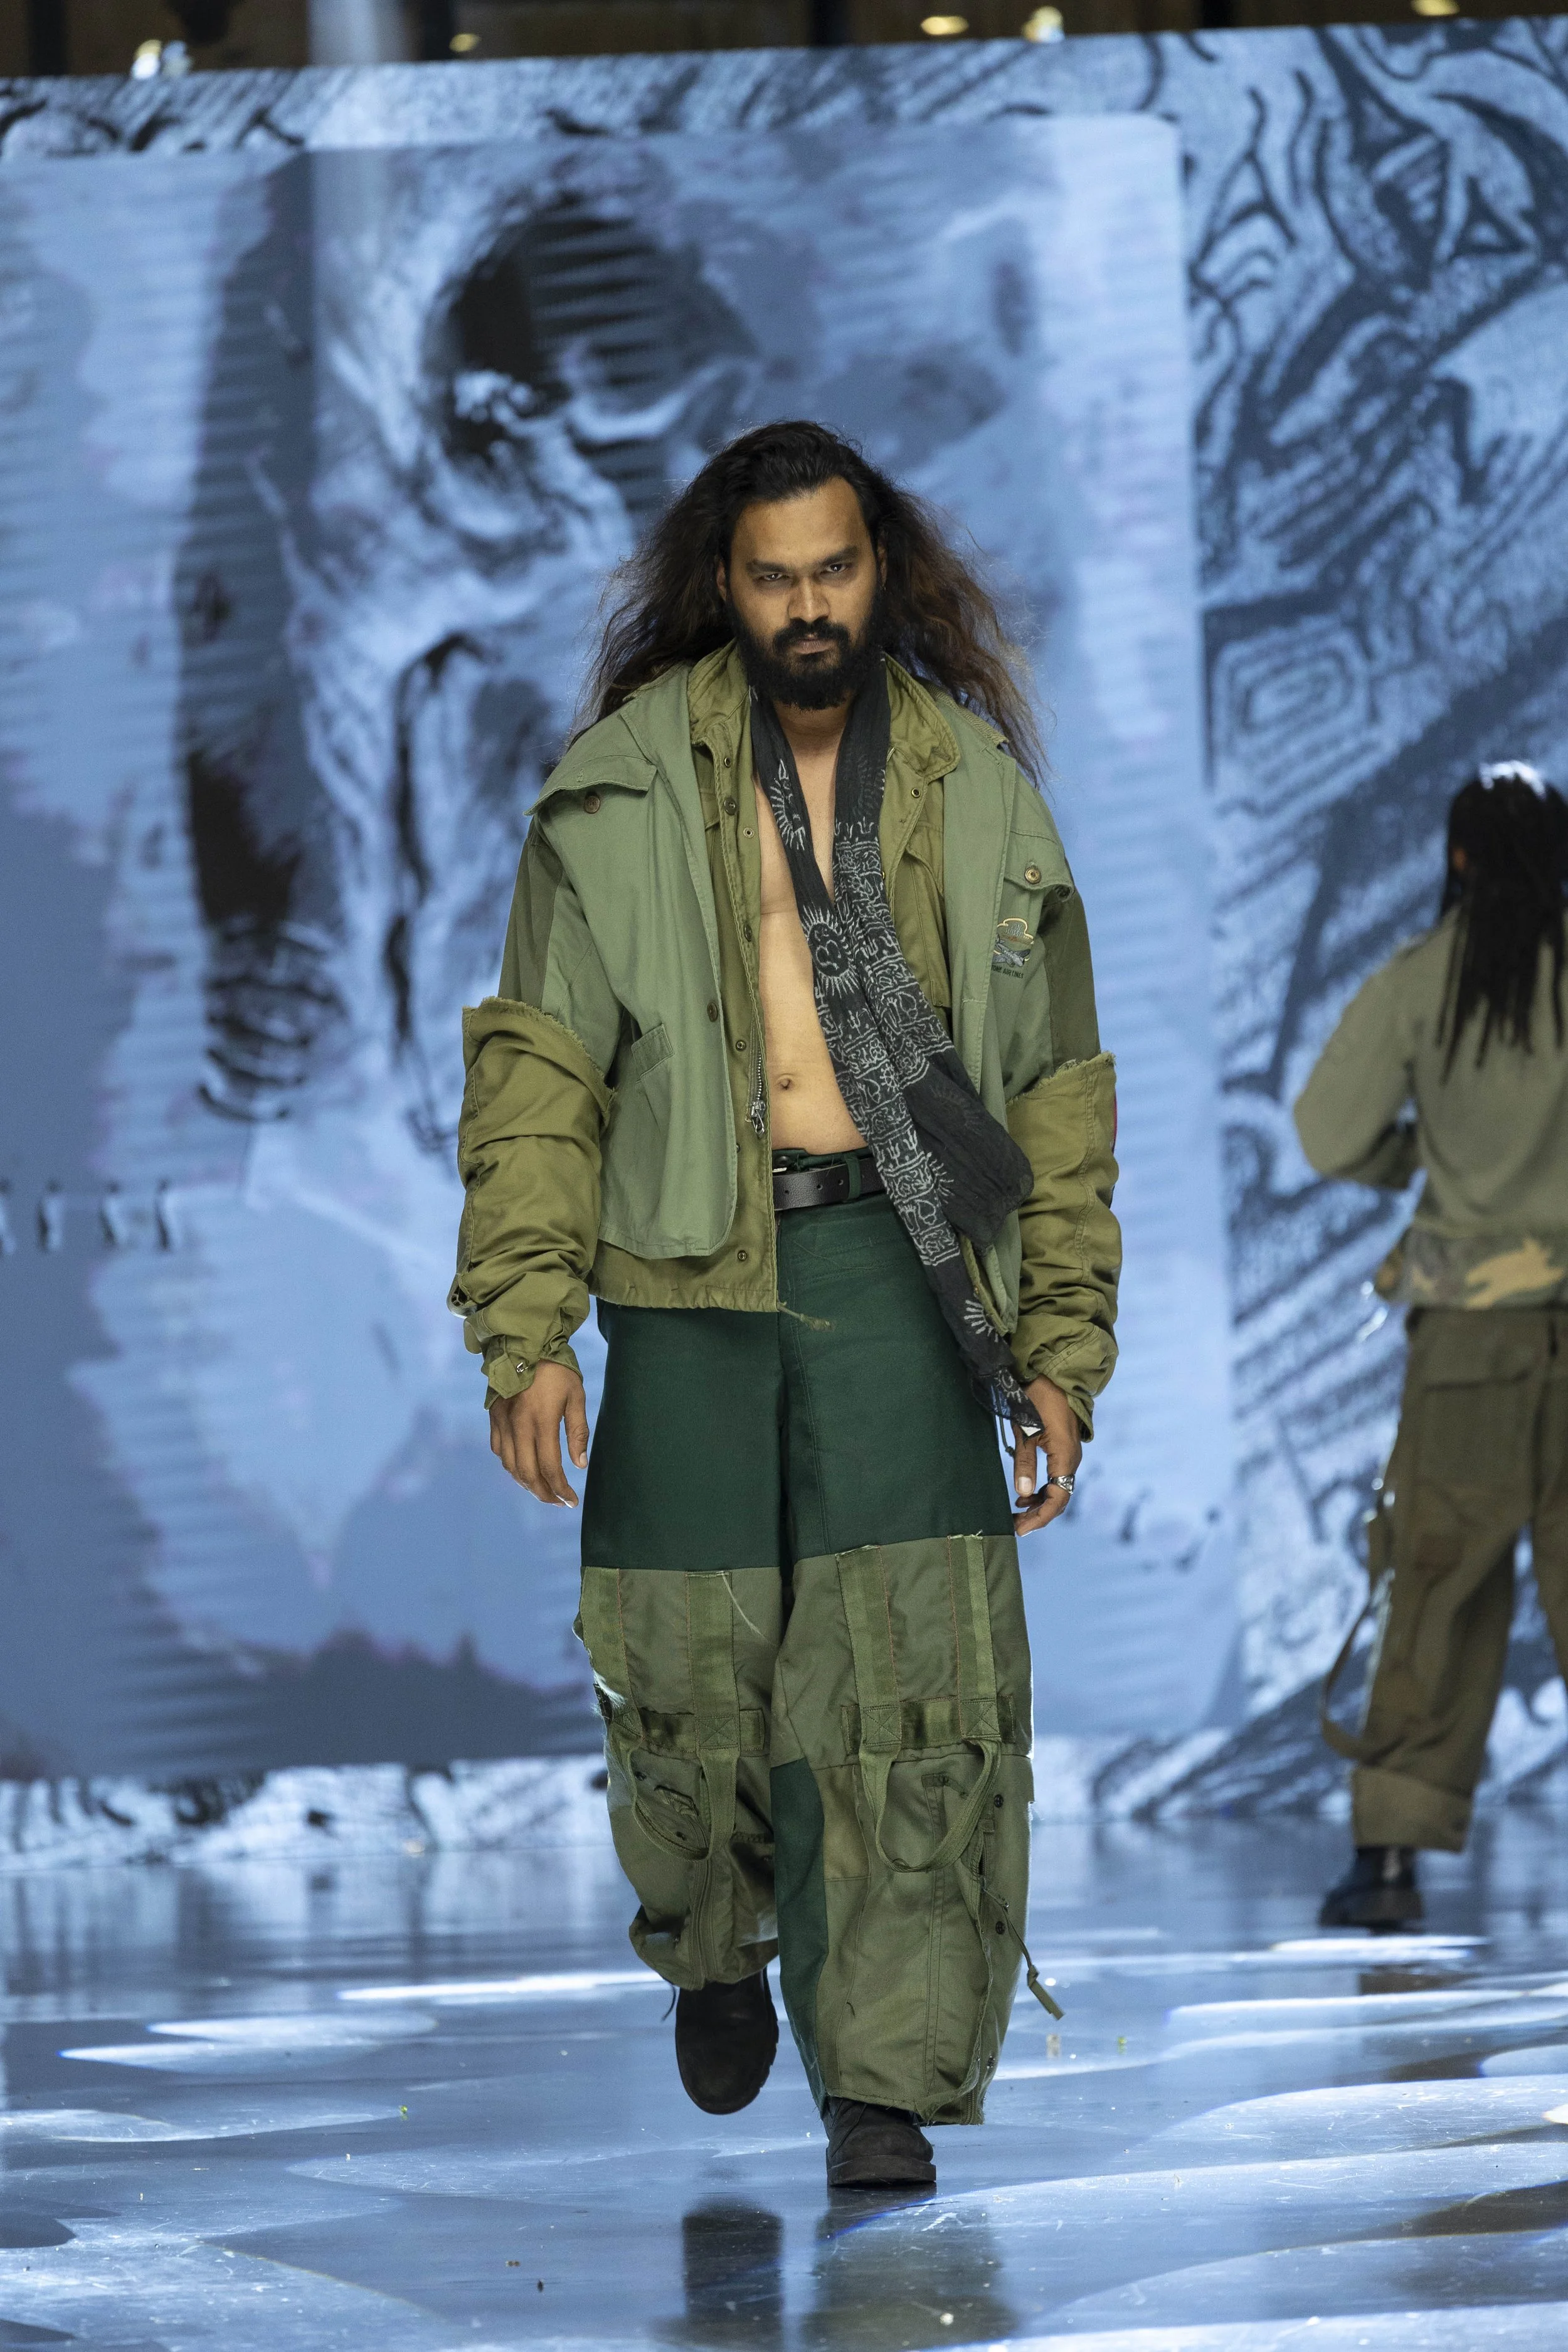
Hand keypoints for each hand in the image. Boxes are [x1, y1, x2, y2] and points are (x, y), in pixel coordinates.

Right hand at [490, 1362, 589, 1506]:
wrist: (523, 1343)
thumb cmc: (556, 1369)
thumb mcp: (575, 1396)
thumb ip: (577, 1432)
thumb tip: (580, 1465)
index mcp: (541, 1421)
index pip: (550, 1468)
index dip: (561, 1489)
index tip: (572, 1500)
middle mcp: (518, 1426)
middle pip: (528, 1473)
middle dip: (544, 1493)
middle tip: (558, 1501)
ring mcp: (502, 1422)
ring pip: (510, 1466)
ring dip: (526, 1483)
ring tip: (543, 1490)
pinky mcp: (494, 1417)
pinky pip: (498, 1450)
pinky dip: (511, 1466)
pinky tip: (523, 1469)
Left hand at [1011, 1374, 1081, 1536]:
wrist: (1054, 1375)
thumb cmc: (1037, 1400)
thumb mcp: (1025, 1431)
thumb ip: (1024, 1463)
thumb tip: (1021, 1494)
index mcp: (1065, 1457)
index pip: (1057, 1498)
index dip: (1040, 1517)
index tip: (1021, 1528)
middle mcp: (1072, 1459)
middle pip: (1059, 1498)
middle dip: (1038, 1515)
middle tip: (1015, 1525)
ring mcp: (1070, 1455)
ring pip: (1058, 1489)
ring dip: (1039, 1503)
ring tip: (1016, 1511)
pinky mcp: (1065, 1450)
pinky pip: (1057, 1477)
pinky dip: (1041, 1490)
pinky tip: (1024, 1495)